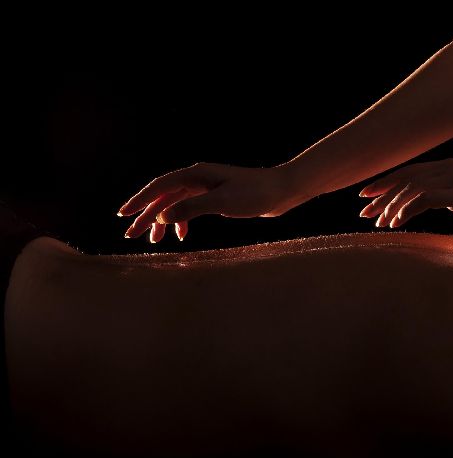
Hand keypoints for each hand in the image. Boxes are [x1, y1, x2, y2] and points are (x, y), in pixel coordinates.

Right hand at [117, 162, 299, 241]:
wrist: (281, 191)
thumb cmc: (255, 194)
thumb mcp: (222, 202)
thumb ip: (191, 208)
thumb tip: (162, 217)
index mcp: (195, 175)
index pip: (160, 187)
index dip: (140, 201)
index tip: (124, 215)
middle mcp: (197, 178)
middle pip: (164, 197)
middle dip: (147, 215)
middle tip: (132, 235)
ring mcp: (206, 187)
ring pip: (176, 204)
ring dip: (163, 221)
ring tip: (154, 240)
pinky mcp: (216, 197)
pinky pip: (190, 208)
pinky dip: (182, 221)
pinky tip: (182, 236)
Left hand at [358, 158, 452, 237]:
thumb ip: (439, 195)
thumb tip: (414, 205)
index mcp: (447, 167)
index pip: (408, 172)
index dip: (384, 183)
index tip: (365, 196)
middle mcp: (448, 169)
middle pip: (405, 179)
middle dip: (381, 196)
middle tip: (364, 214)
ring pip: (411, 189)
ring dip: (392, 207)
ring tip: (382, 224)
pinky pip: (424, 199)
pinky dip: (406, 210)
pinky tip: (397, 223)